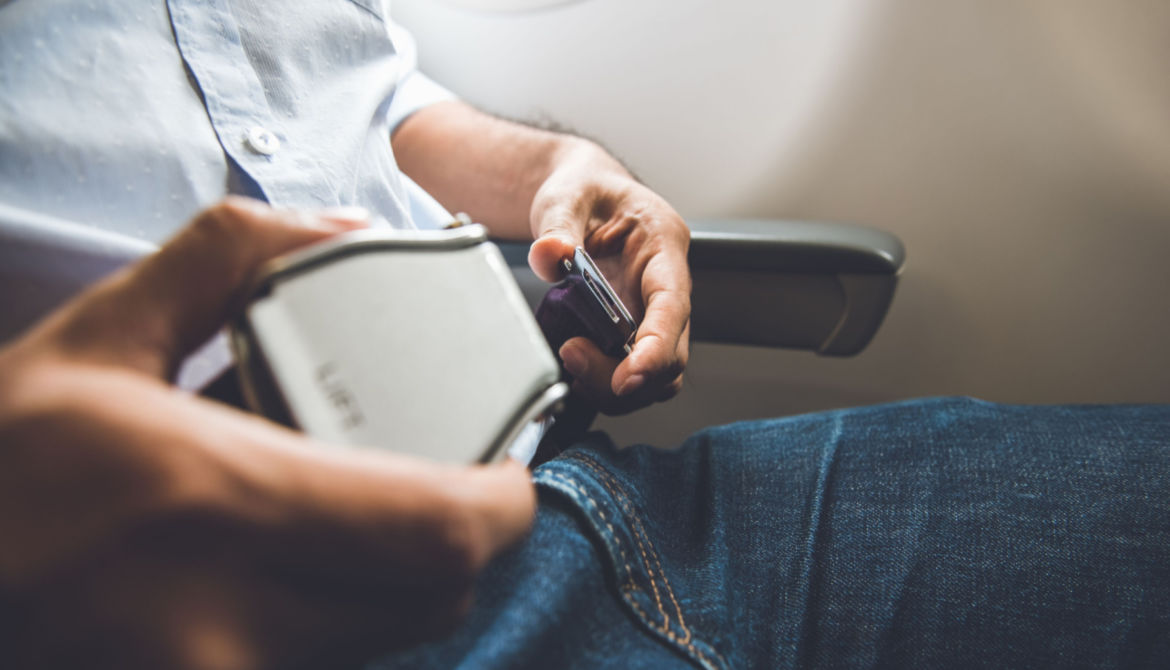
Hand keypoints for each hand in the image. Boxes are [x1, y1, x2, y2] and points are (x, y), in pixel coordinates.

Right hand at [0, 198, 534, 669]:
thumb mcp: (94, 337)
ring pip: (385, 639)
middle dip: (465, 538)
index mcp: (209, 497)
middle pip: (432, 598)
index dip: (504, 502)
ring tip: (363, 510)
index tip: (510, 467)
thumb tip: (342, 227)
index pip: (434, 529)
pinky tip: (297, 562)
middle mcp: (221, 617)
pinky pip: (326, 666)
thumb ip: (225, 262)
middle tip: (456, 480)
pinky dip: (342, 616)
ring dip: (401, 576)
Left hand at [528, 143, 690, 414]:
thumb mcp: (566, 196)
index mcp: (663, 245)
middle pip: (671, 354)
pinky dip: (603, 382)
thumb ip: (557, 227)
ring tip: (569, 359)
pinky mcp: (630, 331)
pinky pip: (630, 372)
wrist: (581, 195)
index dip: (656, 347)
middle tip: (572, 356)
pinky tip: (573, 366)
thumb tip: (548, 255)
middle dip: (628, 375)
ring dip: (614, 385)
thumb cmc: (586, 190)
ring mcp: (650, 313)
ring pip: (656, 375)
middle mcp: (665, 286)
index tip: (629, 376)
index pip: (673, 306)